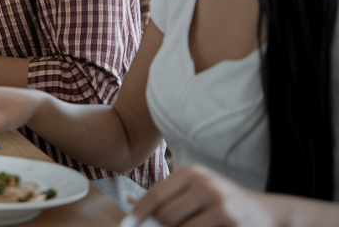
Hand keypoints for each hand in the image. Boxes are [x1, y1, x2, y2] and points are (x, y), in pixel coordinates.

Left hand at [124, 165, 275, 226]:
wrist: (266, 213)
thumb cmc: (222, 201)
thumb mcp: (196, 190)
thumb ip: (167, 196)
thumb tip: (129, 203)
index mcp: (192, 174)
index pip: (156, 194)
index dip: (139, 212)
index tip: (128, 223)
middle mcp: (205, 186)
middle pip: (166, 216)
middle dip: (165, 226)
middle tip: (178, 225)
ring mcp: (221, 206)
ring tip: (196, 225)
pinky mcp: (232, 224)